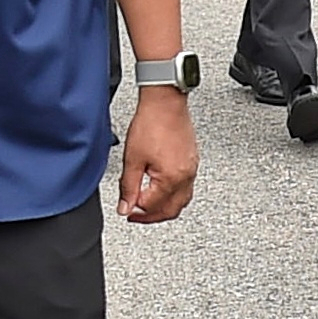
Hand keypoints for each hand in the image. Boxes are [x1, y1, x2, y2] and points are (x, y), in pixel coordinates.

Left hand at [117, 91, 195, 222]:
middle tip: (135, 214)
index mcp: (171, 178)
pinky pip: (186, 187)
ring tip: (146, 204)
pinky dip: (172, 194)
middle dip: (152, 216)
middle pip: (171, 210)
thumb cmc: (151, 123)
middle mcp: (186, 177)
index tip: (126, 210)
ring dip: (163, 207)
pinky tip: (160, 190)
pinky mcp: (192, 161)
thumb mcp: (132, 159)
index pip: (153, 207)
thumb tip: (125, 206)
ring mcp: (191, 169)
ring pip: (181, 201)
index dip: (136, 211)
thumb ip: (128, 187)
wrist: (165, 102)